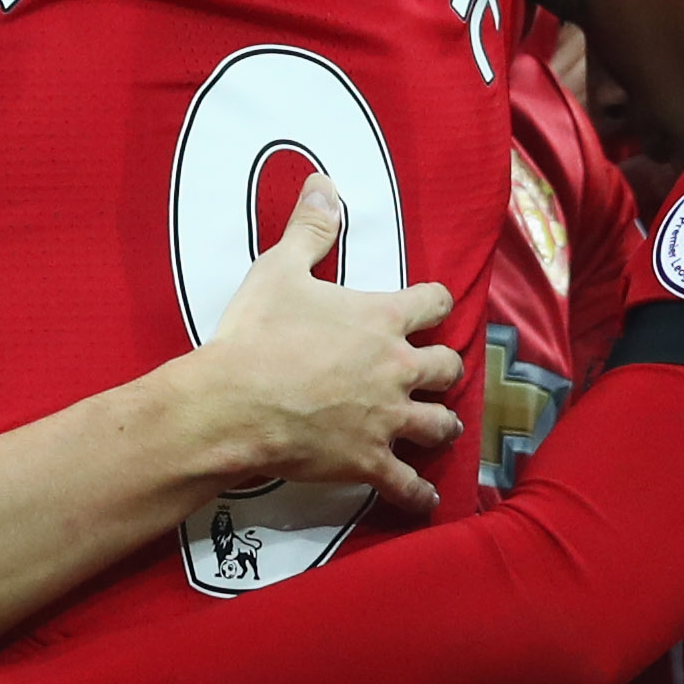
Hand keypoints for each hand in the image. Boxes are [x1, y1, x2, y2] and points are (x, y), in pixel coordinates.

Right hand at [167, 175, 461, 511]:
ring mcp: (387, 420)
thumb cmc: (256, 336)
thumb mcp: (280, 270)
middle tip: (431, 374)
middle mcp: (397, 369)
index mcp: (382, 320)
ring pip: (441, 425)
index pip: (435, 302)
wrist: (234, 403)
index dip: (434, 303)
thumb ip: (310, 229)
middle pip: (448, 368)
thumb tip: (324, 184)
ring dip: (440, 426)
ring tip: (435, 428)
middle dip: (443, 370)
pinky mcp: (370, 462)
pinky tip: (426, 499)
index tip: (430, 308)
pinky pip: (408, 485)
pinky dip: (419, 494)